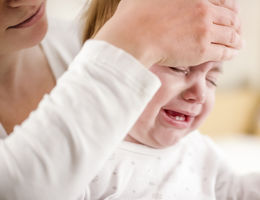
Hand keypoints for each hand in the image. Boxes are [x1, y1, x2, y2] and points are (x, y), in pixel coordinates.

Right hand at [94, 0, 241, 67]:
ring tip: (238, 44)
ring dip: (236, 39)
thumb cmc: (135, 18)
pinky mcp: (202, 50)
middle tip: (236, 30)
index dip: (228, 10)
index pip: (221, 2)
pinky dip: (231, 52)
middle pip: (229, 18)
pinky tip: (232, 53)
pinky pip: (224, 52)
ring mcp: (204, 30)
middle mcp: (203, 11)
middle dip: (235, 25)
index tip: (228, 15)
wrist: (133, 38)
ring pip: (230, 35)